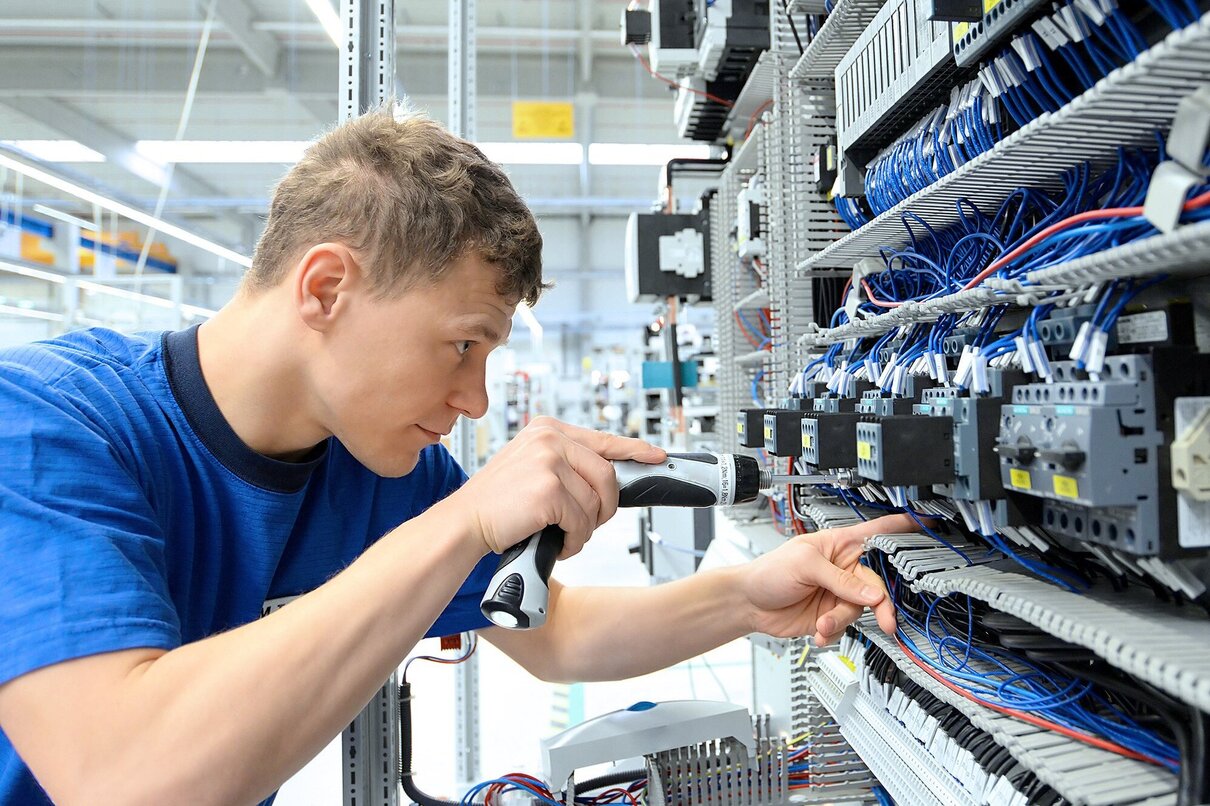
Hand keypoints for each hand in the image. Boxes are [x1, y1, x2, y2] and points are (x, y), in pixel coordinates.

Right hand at [449, 416, 664, 557]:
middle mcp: (549, 438)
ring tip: (560, 535)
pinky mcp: (549, 490)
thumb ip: (565, 464)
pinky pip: (582, 522)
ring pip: (595, 503)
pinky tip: (555, 542)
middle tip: (586, 525)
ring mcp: (549, 461)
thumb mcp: (532, 468)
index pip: (603, 438)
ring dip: (584, 529)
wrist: (464, 523)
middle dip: (604, 509)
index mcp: (547, 429)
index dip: (634, 449)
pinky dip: (573, 541)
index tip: (655, 456)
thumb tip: (607, 478)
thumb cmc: (497, 503)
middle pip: (607, 476)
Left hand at [740, 514, 918, 644]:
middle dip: (878, 604)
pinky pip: (846, 627)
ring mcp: (840, 593)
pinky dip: (833, 633)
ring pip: (861, 610)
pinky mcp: (832, 616)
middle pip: (876, 585)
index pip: (878, 532)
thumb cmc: (769, 571)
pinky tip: (819, 631)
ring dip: (842, 620)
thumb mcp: (805, 566)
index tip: (930, 526)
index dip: (904, 528)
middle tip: (884, 620)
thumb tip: (870, 593)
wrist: (749, 603)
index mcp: (841, 544)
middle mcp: (845, 569)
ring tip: (823, 623)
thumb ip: (840, 580)